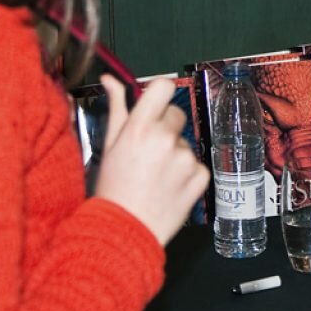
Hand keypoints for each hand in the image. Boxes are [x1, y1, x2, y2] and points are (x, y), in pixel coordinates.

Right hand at [93, 76, 208, 246]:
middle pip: (177, 113)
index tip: (155, 104)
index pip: (163, 87)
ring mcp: (186, 158)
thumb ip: (117, 108)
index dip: (160, 93)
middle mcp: (165, 139)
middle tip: (149, 151)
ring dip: (174, 153)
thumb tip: (110, 80)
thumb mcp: (109, 145)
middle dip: (166, 127)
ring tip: (156, 175)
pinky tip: (169, 186)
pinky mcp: (201, 176)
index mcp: (140, 128)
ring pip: (185, 142)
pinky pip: (197, 163)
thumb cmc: (113, 189)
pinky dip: (187, 173)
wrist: (124, 231)